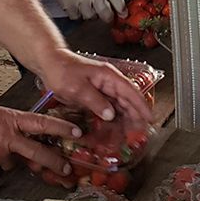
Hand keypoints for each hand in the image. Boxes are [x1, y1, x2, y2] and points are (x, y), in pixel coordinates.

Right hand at [0, 105, 79, 179]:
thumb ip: (14, 129)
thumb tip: (27, 144)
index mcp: (10, 120)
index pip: (42, 124)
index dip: (62, 128)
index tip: (78, 132)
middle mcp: (7, 137)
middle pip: (38, 152)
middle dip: (55, 162)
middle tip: (67, 170)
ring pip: (11, 164)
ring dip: (4, 159)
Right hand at [13, 0, 124, 21]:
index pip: (118, 1)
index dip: (121, 9)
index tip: (122, 13)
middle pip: (106, 15)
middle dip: (107, 16)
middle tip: (105, 14)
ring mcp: (82, 2)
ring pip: (91, 17)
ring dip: (90, 14)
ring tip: (86, 4)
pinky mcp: (70, 7)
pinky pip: (77, 17)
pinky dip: (77, 14)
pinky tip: (75, 5)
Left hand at [37, 49, 151, 122]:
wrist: (50, 64)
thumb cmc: (62, 70)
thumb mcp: (77, 88)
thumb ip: (95, 101)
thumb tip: (110, 115)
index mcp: (109, 76)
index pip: (131, 92)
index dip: (142, 106)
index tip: (149, 118)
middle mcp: (109, 83)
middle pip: (128, 101)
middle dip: (136, 117)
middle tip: (140, 133)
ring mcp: (103, 89)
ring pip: (120, 107)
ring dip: (125, 120)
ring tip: (129, 135)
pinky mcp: (96, 96)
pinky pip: (109, 109)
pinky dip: (113, 120)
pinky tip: (114, 130)